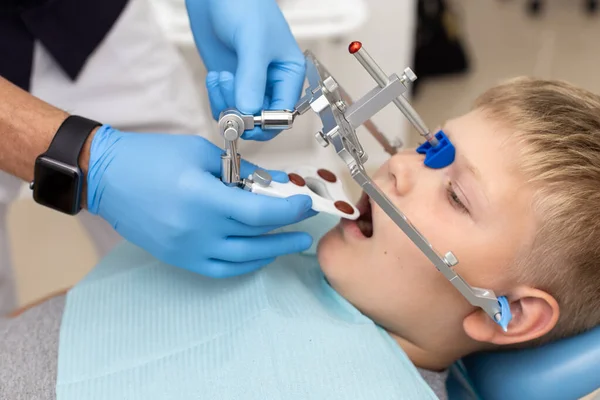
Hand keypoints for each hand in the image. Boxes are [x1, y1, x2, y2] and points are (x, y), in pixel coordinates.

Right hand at [86, 126, 314, 277]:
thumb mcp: (201, 153)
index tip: (305, 204)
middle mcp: (197, 231)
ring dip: (272, 252)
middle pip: (256, 238)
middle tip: (307, 226)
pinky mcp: (179, 258)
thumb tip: (273, 184)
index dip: (289, 210)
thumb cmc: (152, 157)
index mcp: (203, 199)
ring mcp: (187, 249)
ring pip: (242, 259)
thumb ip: (241, 172)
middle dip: (288, 232)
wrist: (107, 177)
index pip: (260, 213)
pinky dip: (245, 264)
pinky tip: (259, 254)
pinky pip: (220, 269)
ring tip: (291, 243)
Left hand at [185, 0, 304, 140]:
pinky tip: (214, 76)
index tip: (246, 116)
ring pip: (241, 116)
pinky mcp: (230, 82)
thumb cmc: (244, 5)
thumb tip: (249, 111)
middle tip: (228, 105)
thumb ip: (252, 78)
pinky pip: (225, 106)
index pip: (284, 114)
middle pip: (262, 121)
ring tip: (220, 78)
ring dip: (226, 104)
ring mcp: (249, 84)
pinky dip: (216, 98)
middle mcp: (272, 83)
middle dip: (243, 115)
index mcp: (289, 74)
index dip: (265, 121)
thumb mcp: (252, 42)